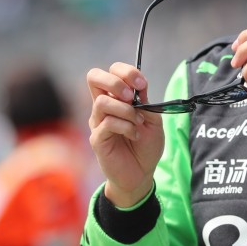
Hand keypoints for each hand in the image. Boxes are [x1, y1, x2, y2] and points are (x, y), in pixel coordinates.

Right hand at [86, 63, 163, 207]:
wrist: (142, 174)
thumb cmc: (146, 146)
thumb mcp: (153, 120)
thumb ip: (145, 102)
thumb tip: (139, 85)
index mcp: (116, 98)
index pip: (111, 71)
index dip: (125, 71)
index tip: (142, 84)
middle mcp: (103, 107)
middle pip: (93, 77)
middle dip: (115, 81)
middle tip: (131, 97)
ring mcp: (98, 122)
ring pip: (102, 101)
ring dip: (126, 110)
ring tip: (138, 122)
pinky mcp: (97, 139)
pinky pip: (107, 123)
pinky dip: (126, 126)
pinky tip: (135, 135)